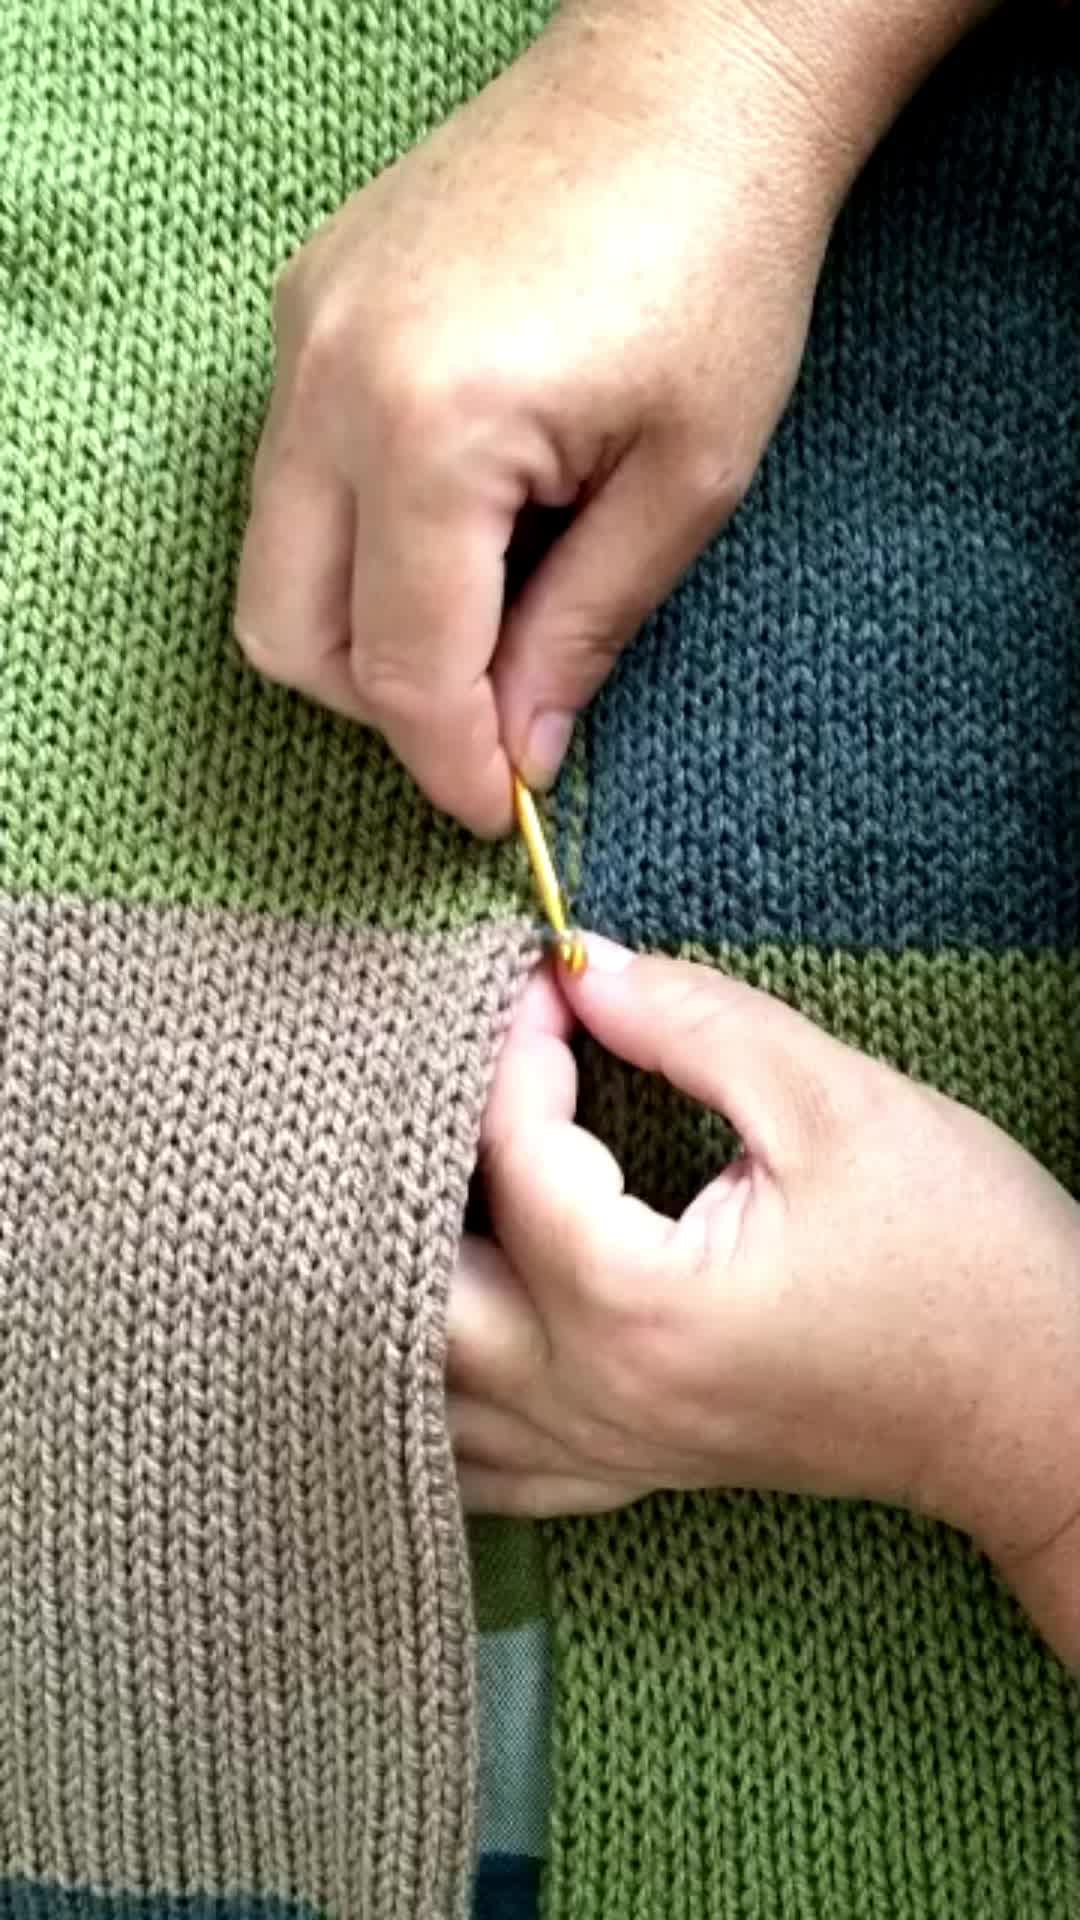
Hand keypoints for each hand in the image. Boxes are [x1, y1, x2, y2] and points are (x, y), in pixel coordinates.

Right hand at [234, 2, 858, 831]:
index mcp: (430, 426)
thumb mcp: (686, 482)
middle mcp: (329, 380)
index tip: (498, 812)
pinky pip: (289, 478)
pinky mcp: (304, 309)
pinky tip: (453, 526)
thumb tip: (518, 751)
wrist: (689, 83)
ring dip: (360, 631)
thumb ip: (585, 631)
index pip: (401, 666)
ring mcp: (300, 336)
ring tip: (481, 620)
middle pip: (293, 632)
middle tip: (488, 722)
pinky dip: (353, 541)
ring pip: (273, 563)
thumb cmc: (720, 266)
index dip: (449, 763)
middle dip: (384, 710)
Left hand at [448, 939, 1079, 1667]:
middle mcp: (599, 1397)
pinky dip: (439, 1385)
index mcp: (642, 1305)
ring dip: (400, 1280)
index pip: (513, 1156)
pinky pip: (483, 1457)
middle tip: (463, 1073)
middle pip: (414, 1288)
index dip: (516, 1048)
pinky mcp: (634, 1468)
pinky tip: (451, 1313)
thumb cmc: (962, 1256)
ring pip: (425, 1390)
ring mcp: (610, 1449)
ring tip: (436, 1175)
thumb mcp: (836, 1105)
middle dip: (417, 1164)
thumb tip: (582, 968)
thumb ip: (693, 1024)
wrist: (1041, 1402)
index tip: (544, 984)